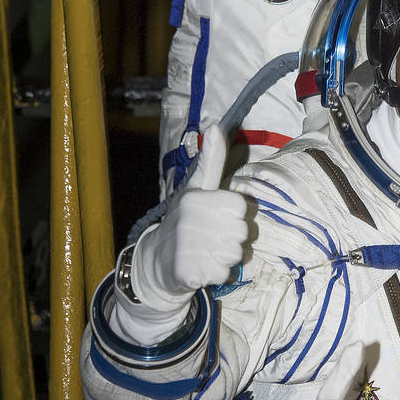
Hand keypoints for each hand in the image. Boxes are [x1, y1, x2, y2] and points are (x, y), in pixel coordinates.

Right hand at [132, 126, 248, 310]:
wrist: (157, 261)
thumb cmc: (185, 220)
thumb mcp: (197, 187)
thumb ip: (212, 160)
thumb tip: (215, 124)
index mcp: (196, 198)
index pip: (242, 207)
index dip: (235, 214)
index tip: (219, 216)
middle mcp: (191, 221)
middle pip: (243, 232)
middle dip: (233, 237)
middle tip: (213, 236)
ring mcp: (188, 248)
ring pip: (236, 254)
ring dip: (226, 256)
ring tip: (207, 251)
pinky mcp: (188, 273)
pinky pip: (224, 274)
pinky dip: (217, 274)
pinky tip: (203, 267)